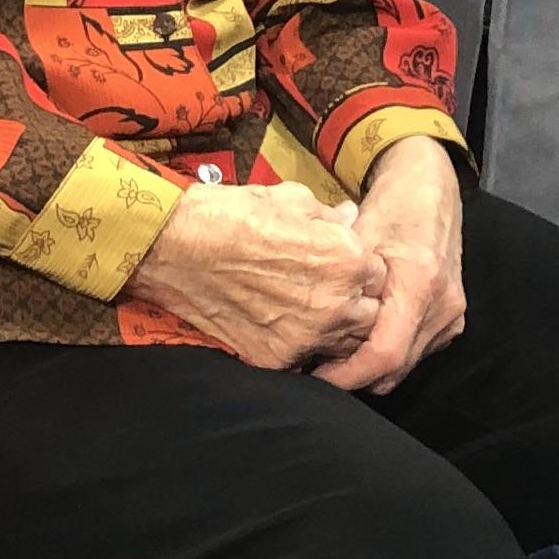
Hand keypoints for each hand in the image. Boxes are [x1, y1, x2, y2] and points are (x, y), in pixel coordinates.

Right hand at [131, 179, 385, 371]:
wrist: (177, 246)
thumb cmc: (234, 214)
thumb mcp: (292, 199)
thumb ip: (330, 216)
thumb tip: (349, 219)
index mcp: (347, 258)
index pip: (380, 275)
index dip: (361, 268)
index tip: (342, 265)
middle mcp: (336, 304)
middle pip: (370, 315)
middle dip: (355, 303)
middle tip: (326, 289)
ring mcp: (306, 337)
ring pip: (343, 345)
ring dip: (333, 330)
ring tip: (305, 309)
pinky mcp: (277, 359)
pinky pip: (304, 360)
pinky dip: (298, 346)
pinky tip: (279, 324)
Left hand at [314, 135, 467, 396]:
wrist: (432, 188)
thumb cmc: (390, 206)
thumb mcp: (356, 236)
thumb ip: (339, 281)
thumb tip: (301, 323)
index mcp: (420, 282)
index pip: (384, 354)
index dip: (346, 375)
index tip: (313, 374)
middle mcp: (443, 306)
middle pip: (394, 370)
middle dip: (353, 376)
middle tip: (316, 364)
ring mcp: (452, 316)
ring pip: (405, 367)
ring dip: (370, 368)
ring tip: (335, 349)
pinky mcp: (453, 320)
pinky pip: (416, 354)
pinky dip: (389, 355)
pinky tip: (363, 337)